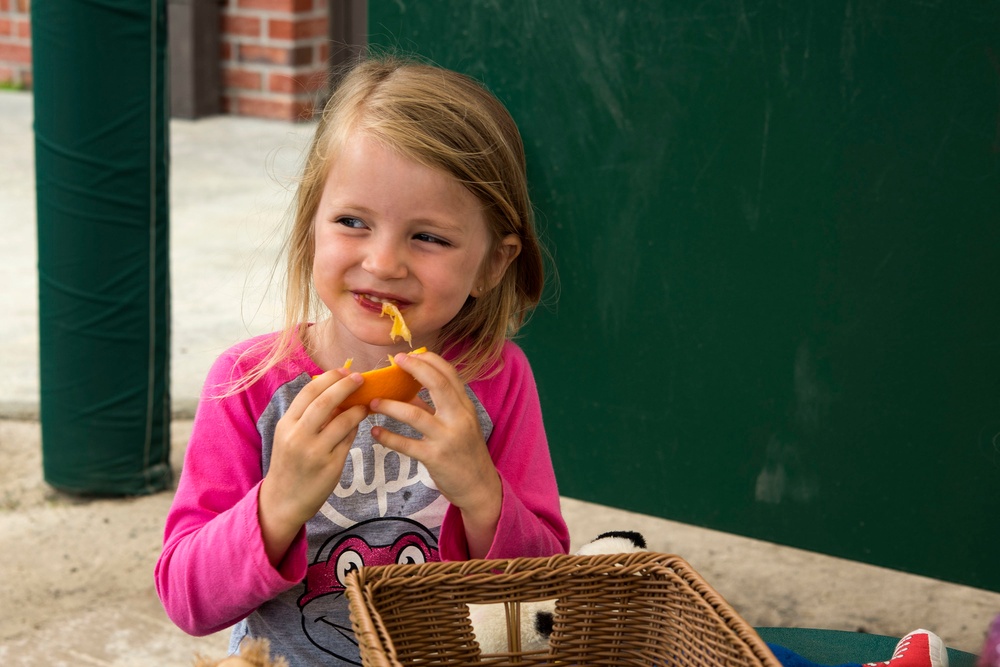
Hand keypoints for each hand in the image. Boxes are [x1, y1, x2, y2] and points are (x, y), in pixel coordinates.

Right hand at [258, 369, 367, 565]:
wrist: (283, 500)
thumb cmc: (289, 462)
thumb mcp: (289, 435)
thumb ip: (307, 415)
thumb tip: (335, 390)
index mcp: (286, 424)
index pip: (308, 393)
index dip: (329, 378)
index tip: (344, 370)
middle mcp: (298, 436)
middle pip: (325, 402)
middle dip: (345, 386)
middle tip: (361, 378)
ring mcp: (315, 452)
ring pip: (342, 421)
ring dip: (357, 409)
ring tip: (365, 404)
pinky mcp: (331, 466)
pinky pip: (349, 440)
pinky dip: (356, 428)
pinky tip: (359, 424)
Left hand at [369, 351, 501, 557]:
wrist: (479, 486)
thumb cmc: (466, 452)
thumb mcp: (458, 425)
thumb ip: (436, 408)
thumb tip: (408, 392)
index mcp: (465, 407)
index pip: (450, 374)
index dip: (429, 360)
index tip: (410, 354)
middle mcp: (459, 418)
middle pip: (437, 385)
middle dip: (415, 369)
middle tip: (395, 362)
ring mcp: (447, 438)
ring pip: (415, 415)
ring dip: (391, 405)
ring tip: (373, 401)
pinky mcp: (435, 458)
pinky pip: (407, 445)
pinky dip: (388, 437)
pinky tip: (375, 432)